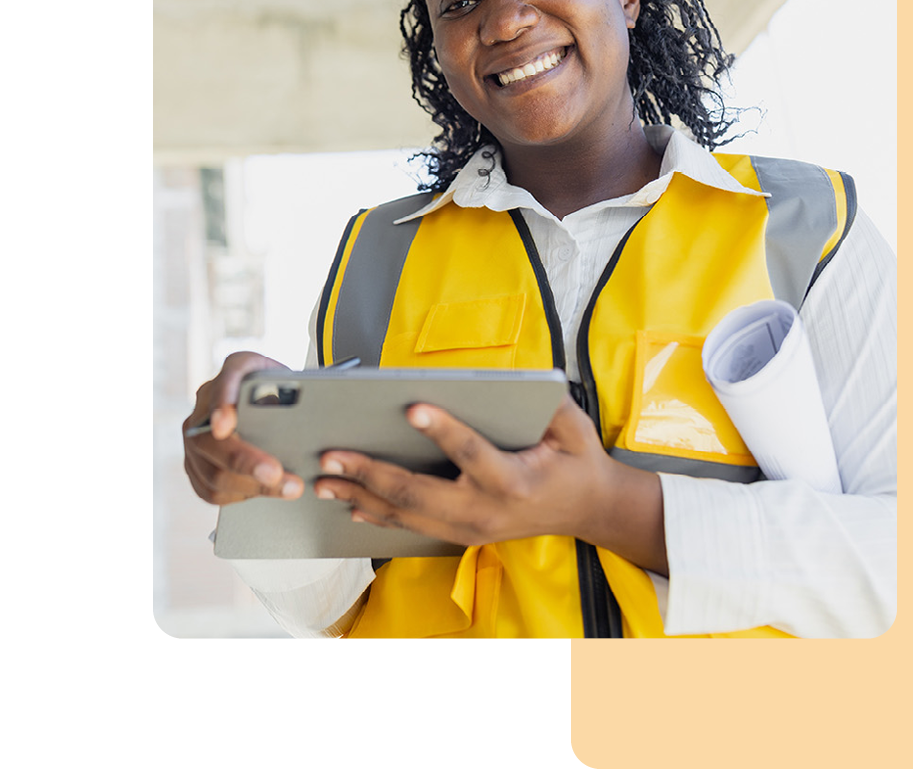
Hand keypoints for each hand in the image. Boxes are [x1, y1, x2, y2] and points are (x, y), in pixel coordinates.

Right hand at [182, 351, 304, 504]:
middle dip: (245, 461)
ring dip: (252, 485)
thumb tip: (303, 416)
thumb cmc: (282, 390)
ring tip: (288, 488)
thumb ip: (294, 387)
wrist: (268, 401)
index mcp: (233, 372)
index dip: (221, 404)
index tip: (225, 426)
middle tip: (276, 473)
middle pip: (211, 440)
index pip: (226, 380)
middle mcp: (206, 405)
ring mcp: (196, 439)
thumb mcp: (292, 378)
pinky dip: (241, 495)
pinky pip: (211, 490)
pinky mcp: (196, 465)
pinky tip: (265, 491)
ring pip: (213, 472)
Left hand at [312, 396, 668, 572]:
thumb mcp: (572, 425)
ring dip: (362, 495)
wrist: (588, 509)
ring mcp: (471, 529)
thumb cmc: (576, 460)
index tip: (412, 406)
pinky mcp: (462, 534)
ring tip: (324, 479)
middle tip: (334, 454)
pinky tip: (349, 501)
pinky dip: (378, 513)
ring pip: (408, 515)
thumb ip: (546, 404)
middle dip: (373, 473)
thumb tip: (513, 378)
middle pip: (421, 494)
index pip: (473, 455)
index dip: (444, 431)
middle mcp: (487, 511)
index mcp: (516, 481)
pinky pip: (412, 525)